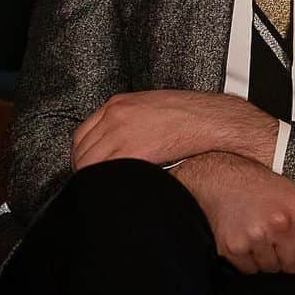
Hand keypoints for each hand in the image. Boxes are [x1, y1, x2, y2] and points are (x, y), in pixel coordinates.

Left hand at [71, 90, 277, 170]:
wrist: (213, 120)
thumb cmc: (192, 116)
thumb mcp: (154, 109)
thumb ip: (132, 122)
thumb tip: (121, 144)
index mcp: (119, 104)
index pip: (82, 134)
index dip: (84, 155)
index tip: (90, 167)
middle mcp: (116, 116)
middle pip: (81, 151)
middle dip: (87, 170)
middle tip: (99, 183)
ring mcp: (121, 133)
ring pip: (89, 166)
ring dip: (96, 180)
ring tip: (110, 189)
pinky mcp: (132, 152)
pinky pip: (105, 174)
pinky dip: (107, 184)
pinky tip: (118, 189)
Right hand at [171, 151, 294, 275]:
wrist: (222, 175)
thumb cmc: (265, 185)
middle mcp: (278, 224)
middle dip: (290, 256)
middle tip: (279, 235)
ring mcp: (254, 238)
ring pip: (273, 271)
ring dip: (270, 258)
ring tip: (261, 233)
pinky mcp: (233, 249)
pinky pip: (251, 272)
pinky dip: (251, 261)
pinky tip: (248, 238)